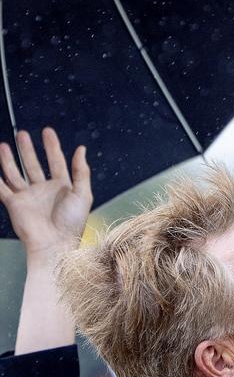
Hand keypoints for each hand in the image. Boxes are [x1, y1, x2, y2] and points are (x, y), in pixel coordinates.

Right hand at [0, 128, 91, 257]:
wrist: (54, 245)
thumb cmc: (72, 224)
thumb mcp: (83, 195)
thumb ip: (82, 171)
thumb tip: (81, 149)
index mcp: (62, 188)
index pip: (56, 162)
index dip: (52, 146)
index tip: (47, 131)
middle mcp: (44, 190)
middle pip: (34, 165)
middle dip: (28, 149)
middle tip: (22, 134)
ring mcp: (28, 197)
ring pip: (16, 173)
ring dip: (10, 159)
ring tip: (5, 145)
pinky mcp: (14, 204)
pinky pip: (2, 188)